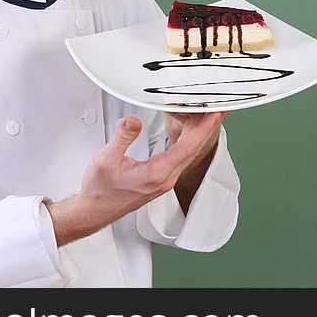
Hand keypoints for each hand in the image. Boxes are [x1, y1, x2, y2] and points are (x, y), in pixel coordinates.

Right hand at [46, 112, 225, 245]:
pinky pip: (182, 157)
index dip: (203, 129)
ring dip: (200, 133)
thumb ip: (122, 138)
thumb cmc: (100, 189)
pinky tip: (190, 131)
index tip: (215, 114)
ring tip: (209, 114)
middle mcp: (166, 178)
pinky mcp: (162, 178)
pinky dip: (190, 141)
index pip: (188, 147)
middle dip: (208, 126)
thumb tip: (134, 121)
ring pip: (189, 153)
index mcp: (156, 173)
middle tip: (221, 107)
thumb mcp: (106, 159)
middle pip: (194, 148)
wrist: (95, 210)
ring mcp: (165, 180)